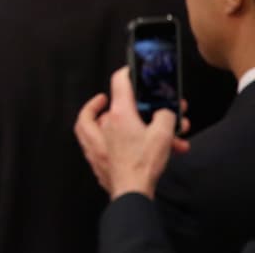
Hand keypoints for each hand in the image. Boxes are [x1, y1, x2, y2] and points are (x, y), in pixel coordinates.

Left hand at [73, 67, 189, 197]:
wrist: (131, 191)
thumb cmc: (143, 164)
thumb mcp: (163, 135)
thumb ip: (166, 116)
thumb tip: (165, 112)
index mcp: (119, 114)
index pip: (118, 83)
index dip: (126, 73)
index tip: (130, 71)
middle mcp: (104, 124)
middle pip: (115, 106)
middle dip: (134, 109)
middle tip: (145, 108)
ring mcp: (97, 140)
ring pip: (105, 123)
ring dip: (126, 124)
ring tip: (146, 131)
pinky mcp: (97, 156)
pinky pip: (98, 140)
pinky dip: (111, 137)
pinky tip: (127, 144)